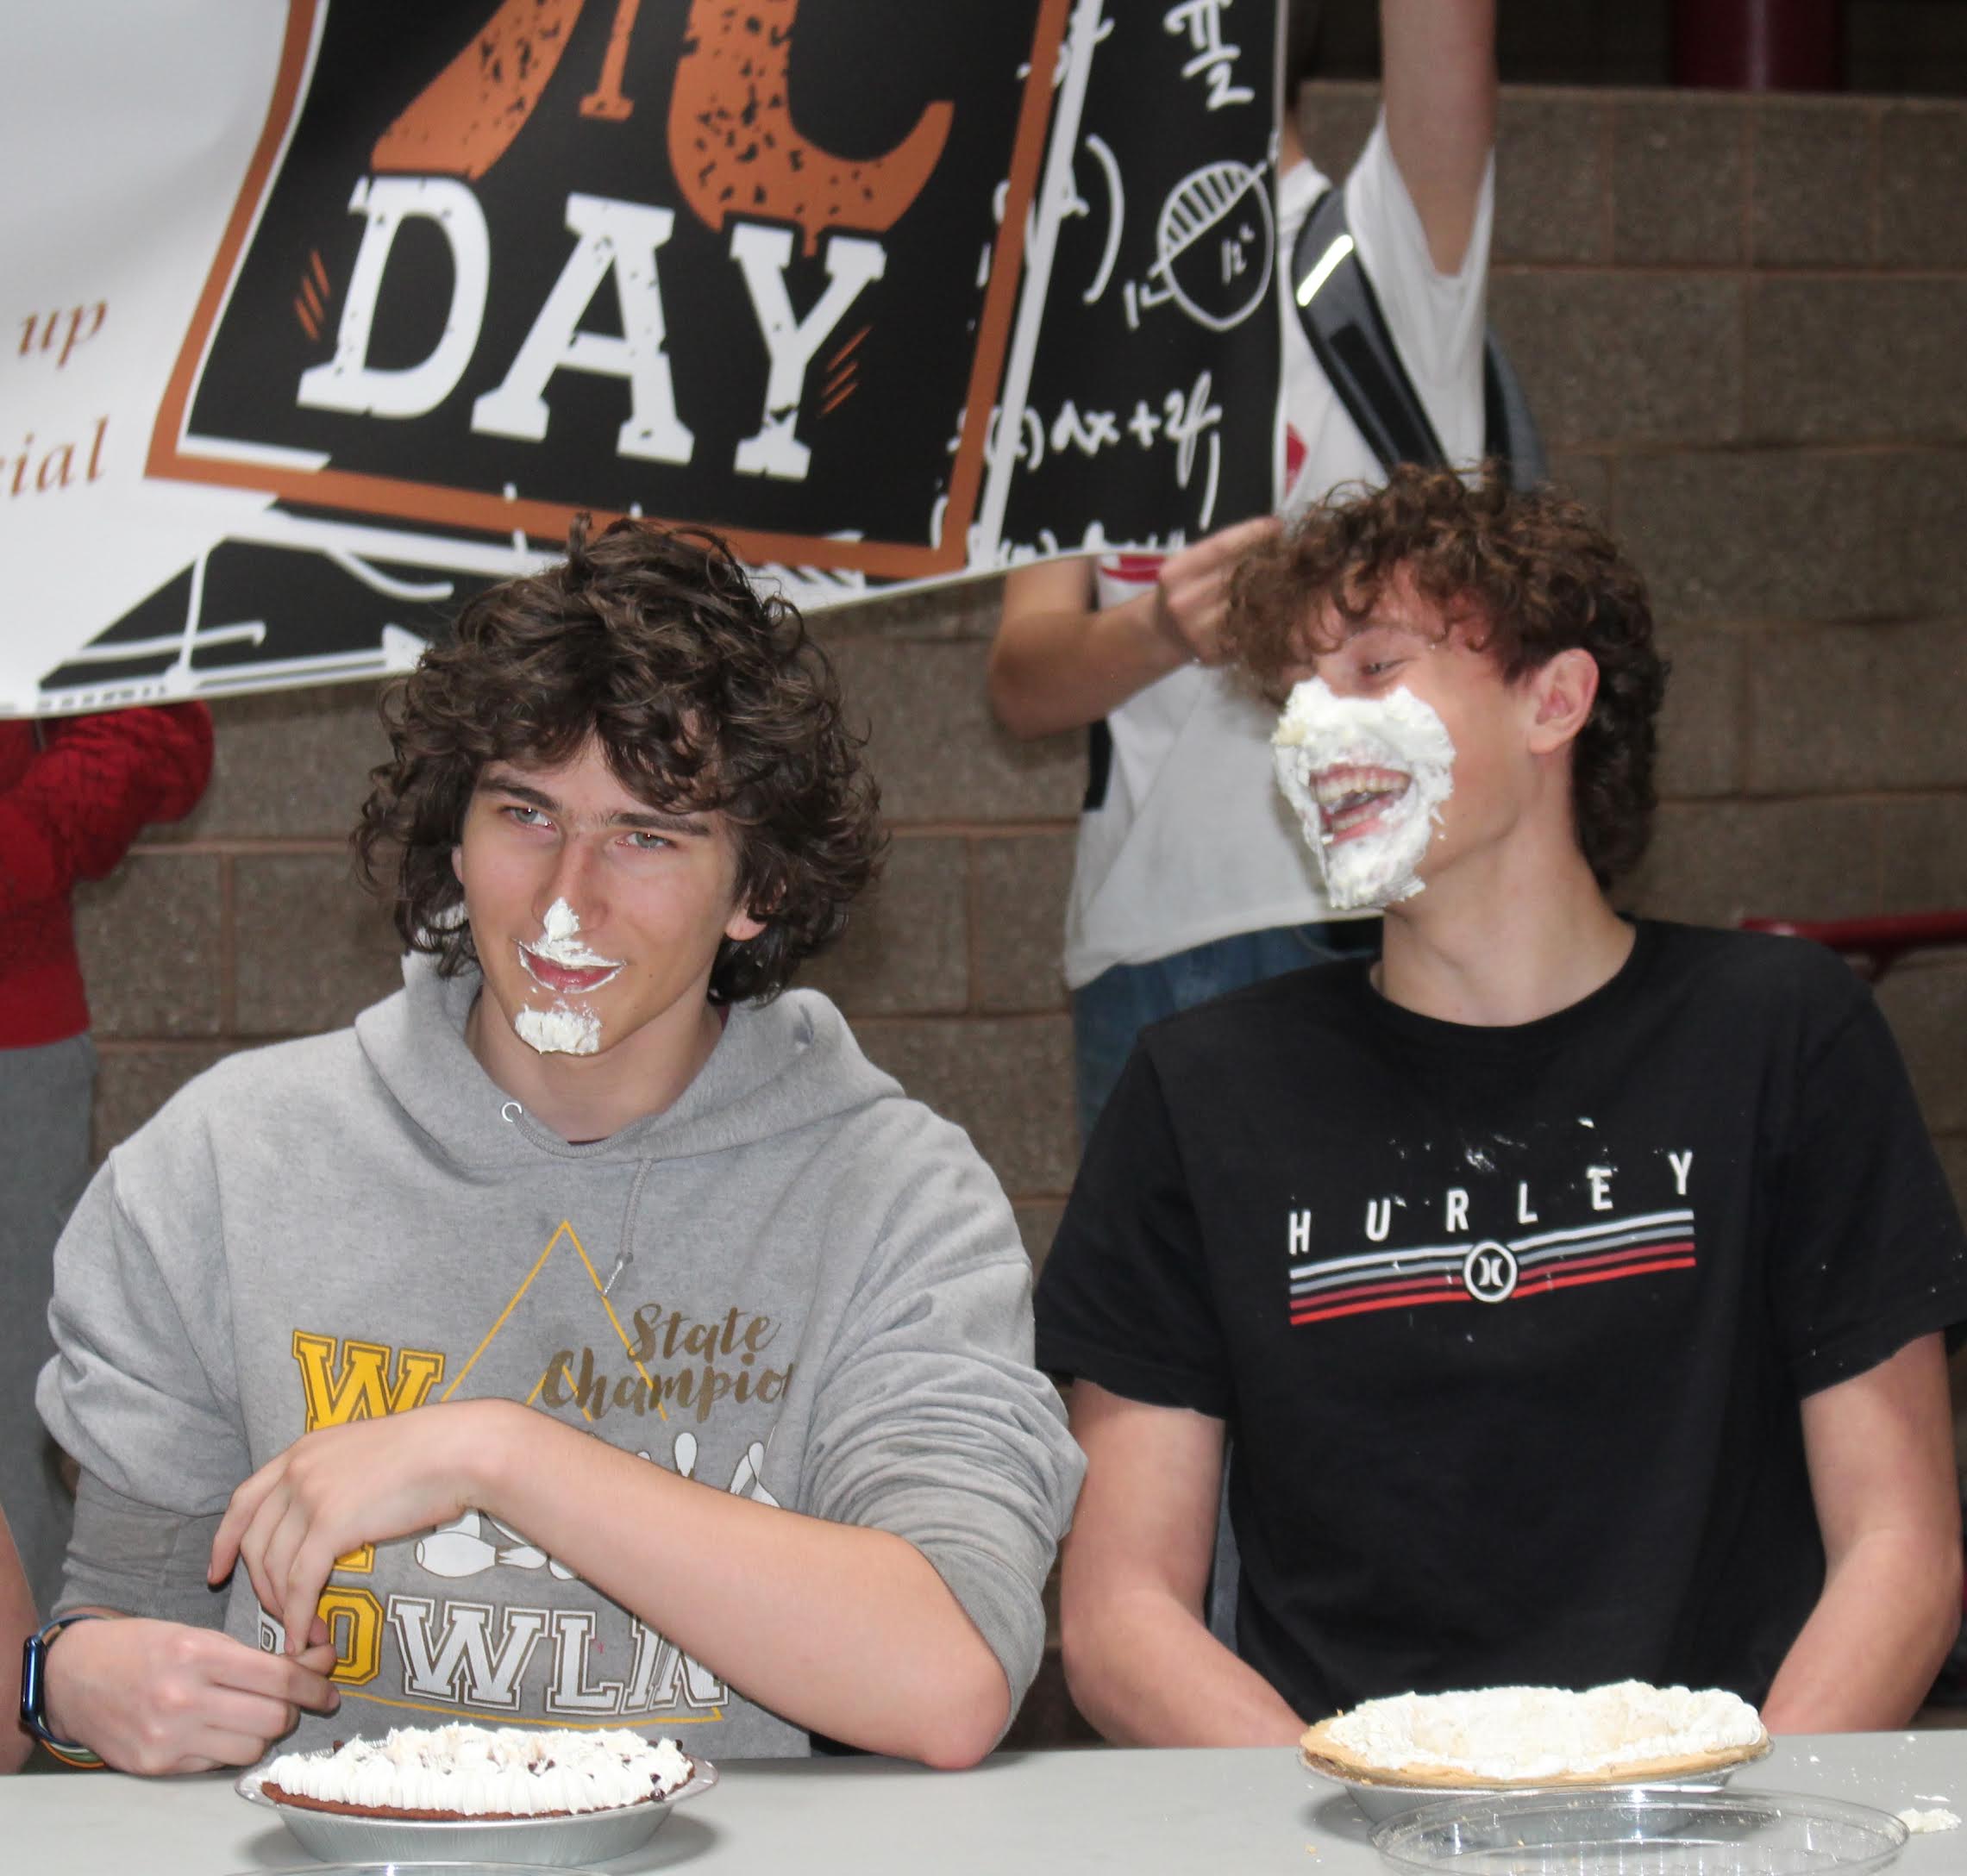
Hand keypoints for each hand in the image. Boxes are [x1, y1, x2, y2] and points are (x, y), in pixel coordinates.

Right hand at [43, 1615, 338, 1774]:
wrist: (73, 1676)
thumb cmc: (143, 1647)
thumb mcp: (197, 1634)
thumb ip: (252, 1654)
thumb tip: (315, 1662)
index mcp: (198, 1654)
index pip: (280, 1678)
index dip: (315, 1683)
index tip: (329, 1686)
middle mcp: (184, 1698)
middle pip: (273, 1718)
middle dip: (294, 1709)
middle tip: (296, 1699)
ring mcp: (169, 1737)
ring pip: (252, 1748)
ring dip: (265, 1732)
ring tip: (258, 1713)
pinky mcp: (157, 1765)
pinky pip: (218, 1764)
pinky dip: (232, 1748)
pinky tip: (224, 1729)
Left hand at [211, 1402, 500, 1651]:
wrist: (458, 1448)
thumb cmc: (430, 1450)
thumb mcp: (366, 1452)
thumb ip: (337, 1476)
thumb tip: (332, 1510)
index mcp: (302, 1450)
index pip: (244, 1500)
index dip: (226, 1540)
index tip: (218, 1571)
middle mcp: (297, 1470)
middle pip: (257, 1541)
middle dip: (260, 1586)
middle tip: (278, 1615)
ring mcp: (311, 1496)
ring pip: (275, 1567)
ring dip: (284, 1608)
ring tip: (303, 1631)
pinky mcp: (331, 1525)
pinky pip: (300, 1583)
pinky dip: (299, 1616)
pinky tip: (306, 1636)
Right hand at [1148, 515, 1279, 665]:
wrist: (1163, 634)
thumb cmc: (1182, 590)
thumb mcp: (1190, 564)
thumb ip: (1221, 552)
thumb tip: (1269, 532)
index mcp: (1176, 573)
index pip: (1221, 546)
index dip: (1253, 533)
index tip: (1277, 525)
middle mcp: (1184, 601)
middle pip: (1239, 574)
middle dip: (1269, 561)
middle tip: (1290, 552)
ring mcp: (1198, 630)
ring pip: (1249, 604)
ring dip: (1272, 591)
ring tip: (1285, 580)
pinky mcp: (1212, 652)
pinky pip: (1248, 630)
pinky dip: (1264, 617)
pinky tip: (1272, 609)